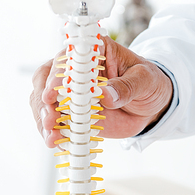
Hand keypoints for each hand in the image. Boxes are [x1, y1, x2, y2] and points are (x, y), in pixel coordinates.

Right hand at [29, 37, 172, 147]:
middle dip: (43, 101)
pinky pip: (56, 122)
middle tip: (50, 119)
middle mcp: (74, 69)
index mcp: (91, 51)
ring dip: (44, 120)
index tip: (53, 92)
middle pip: (46, 79)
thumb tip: (105, 95)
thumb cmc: (148, 83)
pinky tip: (55, 143)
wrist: (151, 106)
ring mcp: (70, 92)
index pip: (67, 58)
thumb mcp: (144, 80)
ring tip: (52, 137)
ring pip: (44, 102)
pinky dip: (52, 133)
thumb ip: (126, 86)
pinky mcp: (71, 113)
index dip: (56, 75)